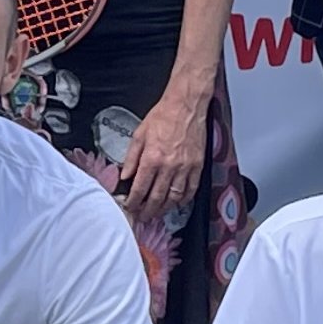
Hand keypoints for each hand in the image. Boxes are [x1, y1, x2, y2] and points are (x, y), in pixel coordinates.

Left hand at [119, 90, 208, 218]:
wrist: (186, 106)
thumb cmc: (163, 116)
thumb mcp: (139, 135)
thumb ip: (131, 158)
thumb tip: (125, 176)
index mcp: (152, 159)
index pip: (140, 189)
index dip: (133, 202)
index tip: (130, 207)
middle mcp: (169, 166)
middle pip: (157, 198)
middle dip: (148, 211)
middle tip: (142, 217)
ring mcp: (185, 168)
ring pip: (174, 197)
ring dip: (164, 209)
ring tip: (157, 213)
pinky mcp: (197, 166)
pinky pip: (191, 189)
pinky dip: (184, 200)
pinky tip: (177, 203)